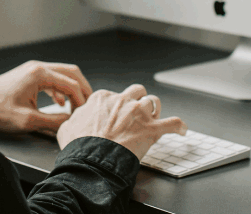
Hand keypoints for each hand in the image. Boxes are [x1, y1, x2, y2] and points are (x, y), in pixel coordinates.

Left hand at [0, 60, 93, 135]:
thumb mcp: (28, 121)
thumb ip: (53, 121)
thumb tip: (71, 122)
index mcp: (39, 74)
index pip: (72, 83)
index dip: (82, 99)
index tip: (84, 115)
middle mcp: (37, 67)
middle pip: (71, 72)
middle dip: (82, 89)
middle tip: (88, 106)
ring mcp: (32, 70)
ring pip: (62, 74)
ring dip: (72, 89)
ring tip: (76, 107)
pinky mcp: (27, 76)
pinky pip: (51, 79)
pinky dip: (60, 89)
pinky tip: (60, 103)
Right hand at [57, 84, 186, 159]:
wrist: (91, 159)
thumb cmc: (78, 146)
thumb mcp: (67, 128)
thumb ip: (74, 120)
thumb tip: (74, 120)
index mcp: (103, 99)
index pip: (115, 95)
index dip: (117, 105)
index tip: (117, 114)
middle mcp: (123, 101)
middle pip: (137, 91)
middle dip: (138, 100)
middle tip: (138, 111)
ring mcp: (138, 114)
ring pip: (154, 102)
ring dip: (155, 110)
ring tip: (156, 118)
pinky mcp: (152, 129)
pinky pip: (173, 123)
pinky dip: (179, 126)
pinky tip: (182, 130)